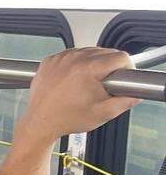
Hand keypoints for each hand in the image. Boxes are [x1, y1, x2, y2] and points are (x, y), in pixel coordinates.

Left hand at [17, 47, 139, 145]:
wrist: (40, 122)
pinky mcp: (50, 61)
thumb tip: (135, 94)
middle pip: (105, 52)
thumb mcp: (103, 113)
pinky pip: (70, 55)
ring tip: (88, 83)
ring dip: (93, 63)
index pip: (120, 57)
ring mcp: (60, 59)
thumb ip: (125, 101)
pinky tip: (74, 79)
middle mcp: (73, 59)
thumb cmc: (67, 119)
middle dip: (110, 66)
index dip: (127, 68)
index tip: (124, 77)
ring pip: (88, 52)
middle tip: (105, 84)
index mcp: (88, 69)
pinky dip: (75, 63)